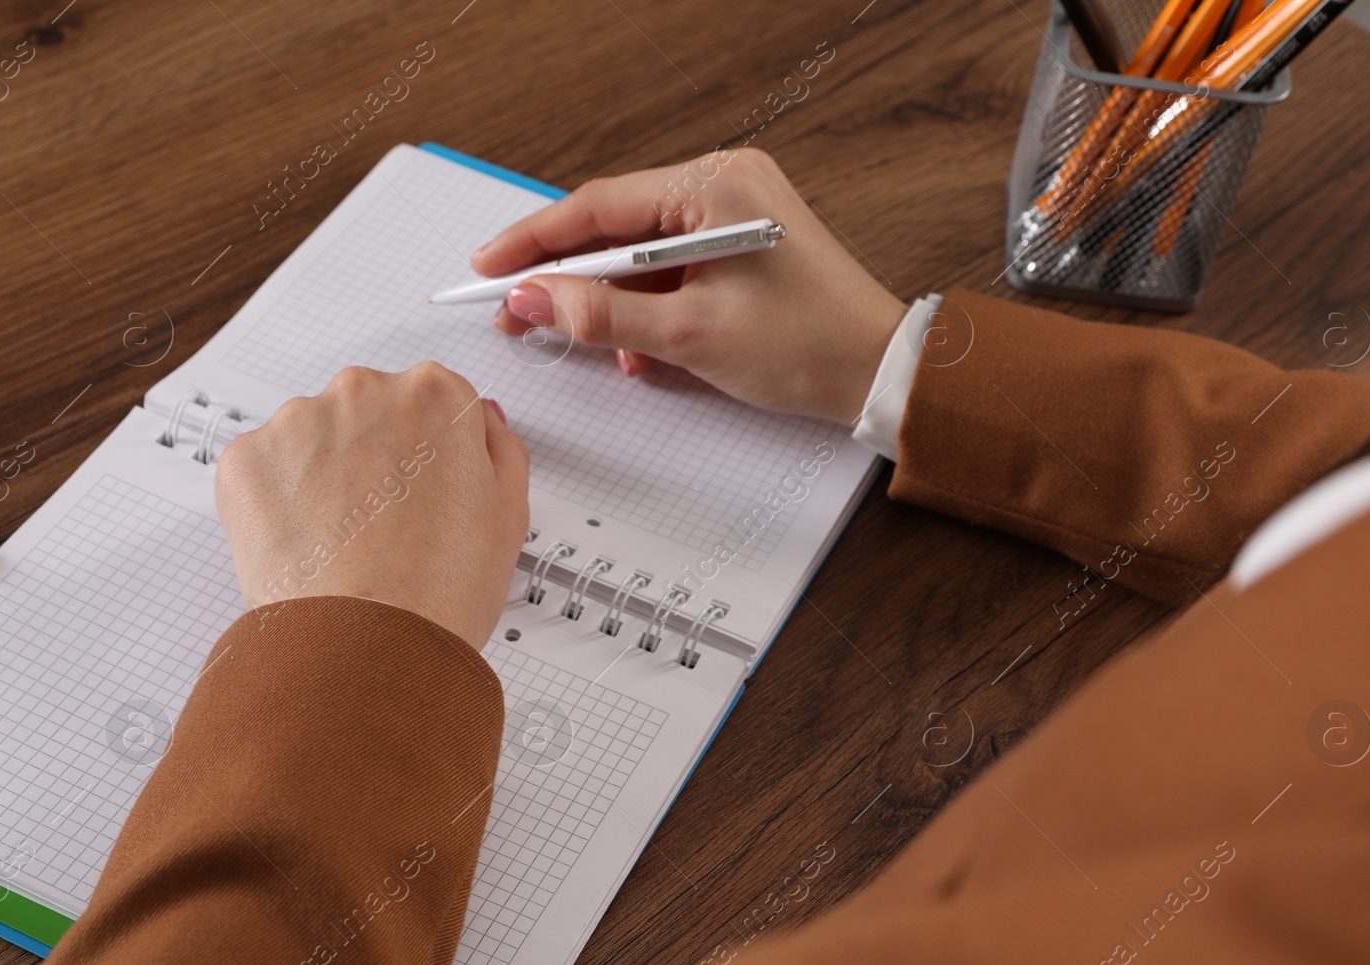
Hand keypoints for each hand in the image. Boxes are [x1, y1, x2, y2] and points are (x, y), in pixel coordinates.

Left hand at [215, 361, 529, 649]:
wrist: (368, 646)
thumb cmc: (441, 590)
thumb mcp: (510, 513)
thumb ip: (499, 447)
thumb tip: (479, 420)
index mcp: (436, 396)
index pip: (436, 401)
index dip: (435, 452)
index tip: (428, 488)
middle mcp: (365, 392)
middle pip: (371, 410)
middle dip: (375, 455)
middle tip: (389, 523)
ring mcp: (298, 422)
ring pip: (312, 437)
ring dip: (323, 474)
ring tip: (347, 541)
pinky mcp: (247, 459)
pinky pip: (264, 468)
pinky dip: (278, 500)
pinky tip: (309, 543)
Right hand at [474, 148, 906, 425]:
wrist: (881, 375)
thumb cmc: (810, 346)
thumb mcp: (689, 335)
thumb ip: (601, 314)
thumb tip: (531, 299)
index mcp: (716, 185)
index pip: (600, 206)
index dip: (535, 241)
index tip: (487, 266)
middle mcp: (726, 186)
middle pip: (616, 227)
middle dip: (564, 277)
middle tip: (512, 311)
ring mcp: (736, 216)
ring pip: (642, 255)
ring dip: (608, 302)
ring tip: (568, 338)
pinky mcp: (742, 250)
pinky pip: (674, 271)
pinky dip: (648, 309)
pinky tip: (636, 351)